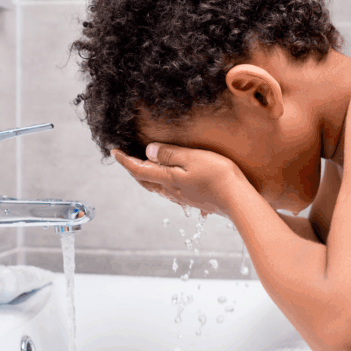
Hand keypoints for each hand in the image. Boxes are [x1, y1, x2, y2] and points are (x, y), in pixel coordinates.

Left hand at [111, 143, 247, 216]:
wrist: (237, 200)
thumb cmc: (217, 175)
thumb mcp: (192, 158)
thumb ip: (170, 154)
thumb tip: (148, 151)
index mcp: (167, 179)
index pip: (138, 169)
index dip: (124, 160)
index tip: (113, 150)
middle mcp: (170, 190)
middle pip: (144, 180)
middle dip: (132, 168)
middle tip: (124, 157)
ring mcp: (180, 196)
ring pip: (155, 186)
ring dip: (144, 175)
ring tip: (141, 164)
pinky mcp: (191, 199)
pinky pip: (167, 189)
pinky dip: (158, 180)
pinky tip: (165, 177)